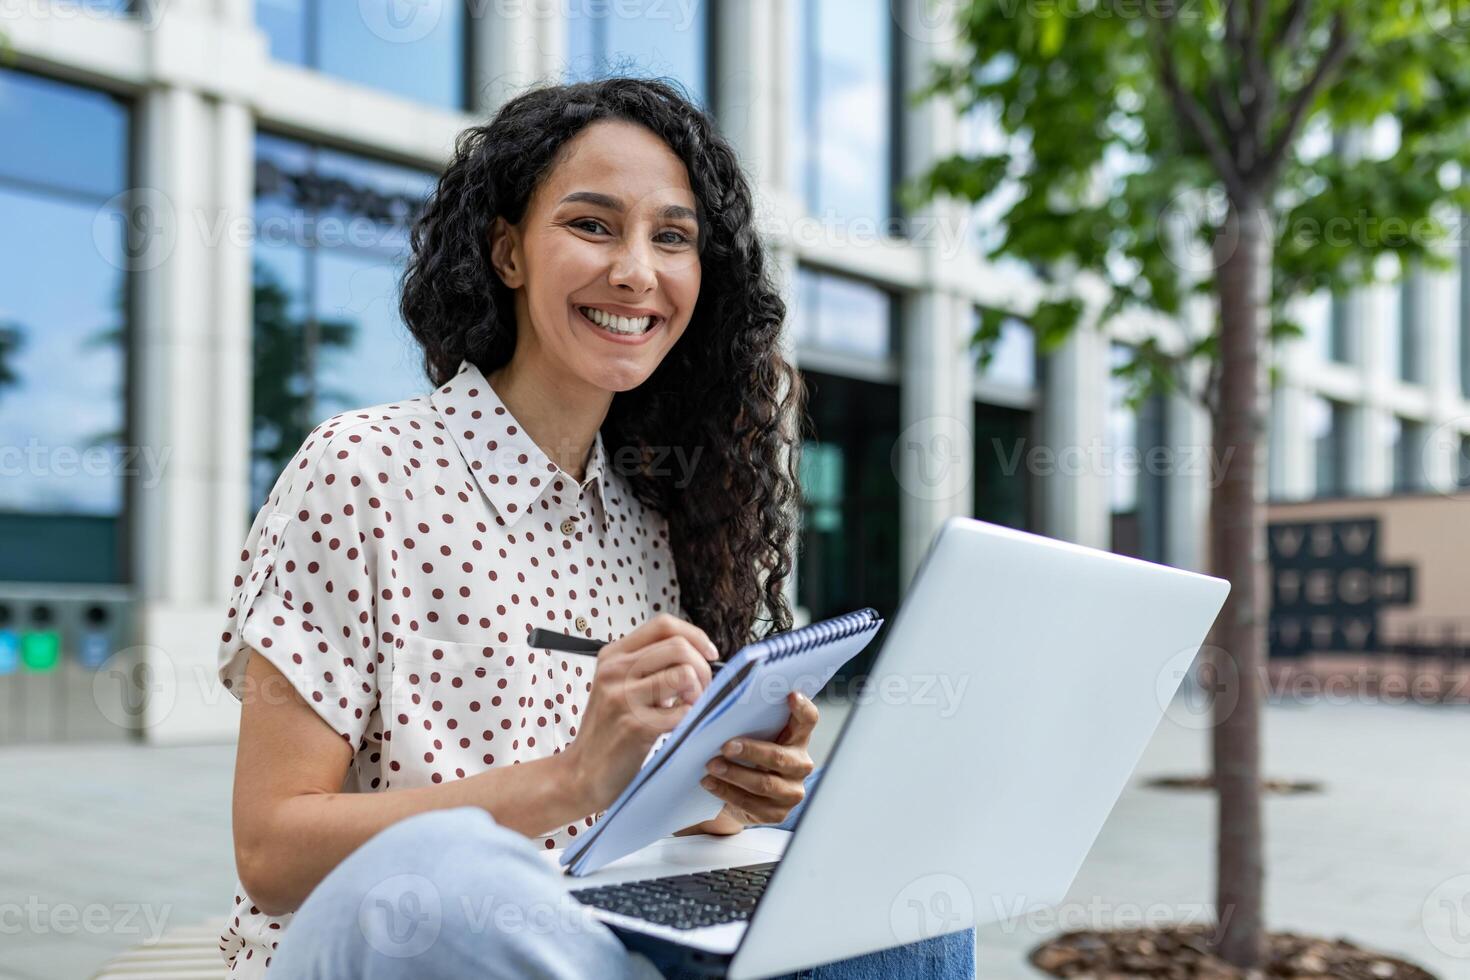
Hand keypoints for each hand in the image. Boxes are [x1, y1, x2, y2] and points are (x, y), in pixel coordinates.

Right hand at [562, 613, 719, 813]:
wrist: (582, 772)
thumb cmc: (610, 729)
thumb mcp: (619, 685)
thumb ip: (649, 665)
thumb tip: (699, 654)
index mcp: (613, 655)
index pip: (663, 625)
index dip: (695, 636)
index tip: (709, 654)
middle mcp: (615, 670)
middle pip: (679, 647)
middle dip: (703, 668)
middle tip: (702, 690)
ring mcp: (623, 697)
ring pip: (684, 675)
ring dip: (698, 693)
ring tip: (689, 708)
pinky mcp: (635, 726)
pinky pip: (682, 711)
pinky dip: (689, 718)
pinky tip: (677, 726)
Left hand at [675, 690, 817, 834]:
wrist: (740, 794)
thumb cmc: (746, 755)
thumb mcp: (750, 736)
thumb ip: (747, 721)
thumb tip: (721, 706)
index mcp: (797, 739)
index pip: (808, 720)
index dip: (803, 708)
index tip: (791, 695)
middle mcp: (800, 765)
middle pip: (780, 757)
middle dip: (751, 751)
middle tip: (726, 746)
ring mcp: (791, 792)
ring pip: (764, 783)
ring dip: (734, 774)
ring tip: (711, 766)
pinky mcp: (776, 814)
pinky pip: (750, 804)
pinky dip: (726, 792)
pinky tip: (710, 783)